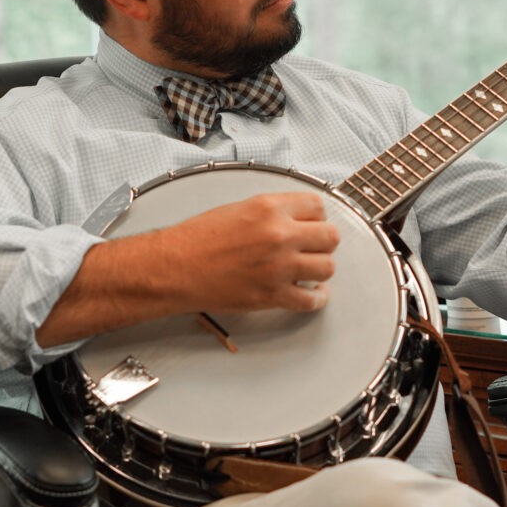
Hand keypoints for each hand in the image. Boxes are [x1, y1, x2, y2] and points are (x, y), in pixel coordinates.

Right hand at [38, 192, 339, 346]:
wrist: (175, 268)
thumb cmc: (196, 239)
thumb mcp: (236, 208)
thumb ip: (270, 211)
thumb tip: (295, 218)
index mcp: (269, 208)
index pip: (318, 205)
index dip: (317, 216)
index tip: (313, 223)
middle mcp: (279, 235)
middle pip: (331, 236)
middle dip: (324, 242)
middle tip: (314, 247)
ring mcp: (279, 267)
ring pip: (327, 268)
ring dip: (321, 269)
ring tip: (311, 270)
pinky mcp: (273, 295)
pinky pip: (312, 300)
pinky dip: (316, 299)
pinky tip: (312, 293)